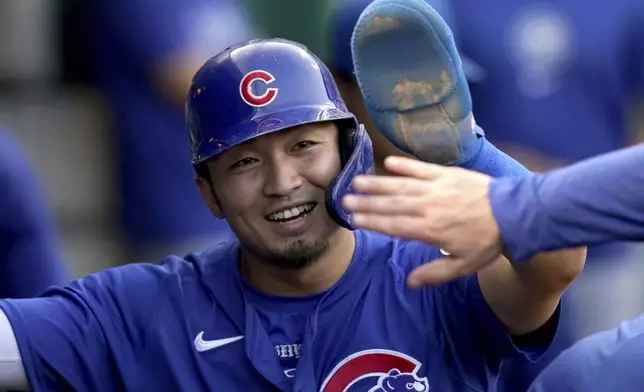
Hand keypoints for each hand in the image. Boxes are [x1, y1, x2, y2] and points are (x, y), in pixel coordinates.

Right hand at [342, 156, 502, 286]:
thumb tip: (409, 282)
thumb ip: (434, 274)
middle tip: (345, 199)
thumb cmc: (486, 242)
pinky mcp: (445, 174)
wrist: (512, 214)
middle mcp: (427, 207)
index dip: (371, 221)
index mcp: (429, 230)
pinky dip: (404, 165)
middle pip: (391, 204)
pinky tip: (388, 163)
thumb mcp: (463, 266)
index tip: (354, 218)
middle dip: (366, 202)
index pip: (393, 225)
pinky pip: (420, 168)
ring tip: (357, 181)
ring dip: (377, 183)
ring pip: (400, 185)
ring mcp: (435, 188)